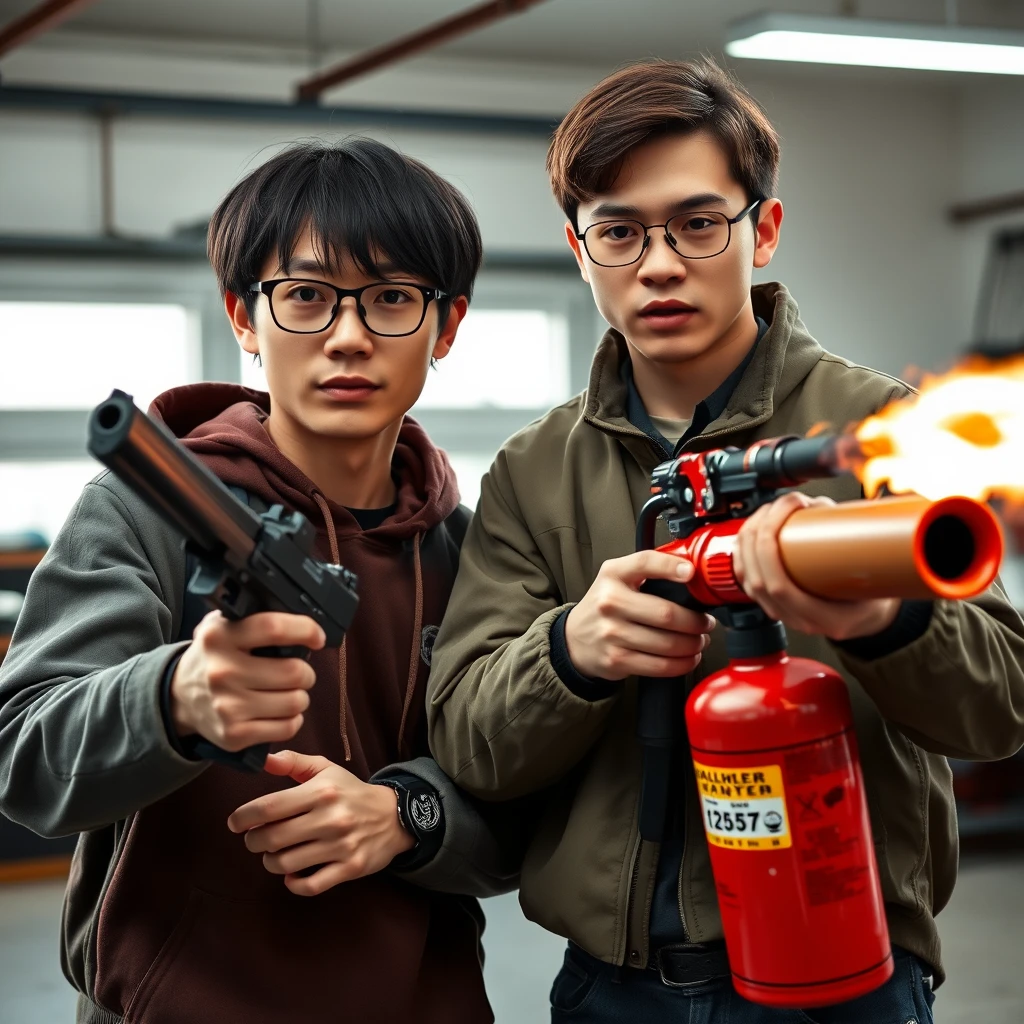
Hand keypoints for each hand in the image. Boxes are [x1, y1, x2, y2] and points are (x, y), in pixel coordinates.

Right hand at [170, 610, 324, 749]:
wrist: (179, 698)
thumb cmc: (215, 658)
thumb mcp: (223, 627)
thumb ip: (253, 616)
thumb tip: (302, 620)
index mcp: (220, 637)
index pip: (273, 628)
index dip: (305, 630)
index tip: (317, 637)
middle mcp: (222, 671)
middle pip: (293, 671)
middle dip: (306, 672)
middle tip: (300, 672)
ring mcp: (227, 706)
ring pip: (295, 701)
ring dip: (301, 696)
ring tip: (289, 691)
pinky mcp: (234, 734)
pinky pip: (287, 728)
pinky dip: (293, 720)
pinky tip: (282, 712)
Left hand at [226, 750, 414, 895]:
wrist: (393, 815)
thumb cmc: (351, 792)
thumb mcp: (326, 769)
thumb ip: (294, 762)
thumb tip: (264, 760)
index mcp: (321, 792)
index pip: (269, 807)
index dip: (244, 817)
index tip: (236, 822)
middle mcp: (330, 818)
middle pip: (272, 838)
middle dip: (254, 841)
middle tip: (254, 839)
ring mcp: (341, 846)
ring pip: (286, 864)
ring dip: (271, 861)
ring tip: (274, 853)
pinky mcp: (350, 868)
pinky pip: (310, 885)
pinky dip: (294, 883)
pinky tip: (292, 874)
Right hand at [564, 550, 714, 680]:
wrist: (575, 638)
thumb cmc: (606, 605)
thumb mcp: (618, 577)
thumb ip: (649, 570)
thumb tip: (694, 571)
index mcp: (613, 574)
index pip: (645, 563)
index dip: (671, 567)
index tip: (692, 573)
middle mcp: (610, 601)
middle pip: (666, 614)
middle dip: (696, 622)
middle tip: (706, 623)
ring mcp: (612, 633)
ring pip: (668, 643)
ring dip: (693, 645)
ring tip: (699, 641)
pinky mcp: (617, 659)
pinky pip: (660, 665)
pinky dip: (682, 664)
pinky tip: (688, 657)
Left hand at [733, 491, 899, 641]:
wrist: (870, 618)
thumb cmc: (875, 598)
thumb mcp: (877, 574)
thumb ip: (852, 540)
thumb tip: (820, 507)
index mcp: (826, 618)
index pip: (780, 587)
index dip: (770, 550)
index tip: (781, 518)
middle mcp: (799, 620)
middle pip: (758, 580)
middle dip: (757, 536)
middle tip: (774, 507)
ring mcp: (783, 614)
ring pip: (747, 579)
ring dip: (748, 541)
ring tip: (764, 513)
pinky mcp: (773, 604)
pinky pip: (747, 581)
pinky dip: (742, 553)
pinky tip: (749, 532)